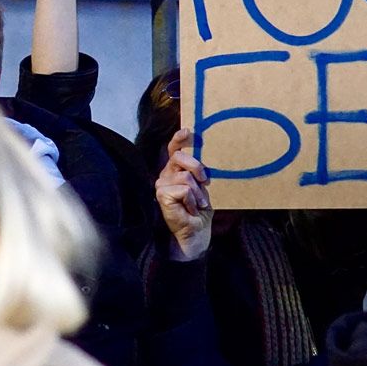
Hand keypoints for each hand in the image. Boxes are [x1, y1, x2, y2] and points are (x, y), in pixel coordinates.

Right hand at [155, 128, 211, 260]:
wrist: (196, 234)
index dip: (179, 138)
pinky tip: (190, 210)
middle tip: (205, 181)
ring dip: (198, 192)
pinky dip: (193, 200)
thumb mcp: (204, 187)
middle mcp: (166, 174)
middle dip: (197, 166)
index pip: (173, 149)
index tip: (188, 131)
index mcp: (176, 170)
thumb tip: (205, 156)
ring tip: (197, 204)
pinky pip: (184, 189)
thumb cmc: (200, 211)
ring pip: (186, 176)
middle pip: (180, 156)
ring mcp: (161, 184)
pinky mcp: (161, 195)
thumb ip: (200, 172)